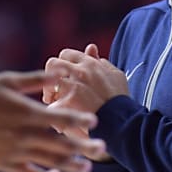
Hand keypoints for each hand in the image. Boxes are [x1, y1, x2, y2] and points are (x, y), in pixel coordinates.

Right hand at [0, 71, 99, 171]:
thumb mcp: (7, 81)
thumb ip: (35, 80)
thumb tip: (59, 73)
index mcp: (27, 112)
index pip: (60, 118)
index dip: (79, 120)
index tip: (96, 121)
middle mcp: (24, 134)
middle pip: (61, 143)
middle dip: (84, 146)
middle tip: (103, 148)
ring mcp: (15, 151)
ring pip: (49, 162)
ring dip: (70, 165)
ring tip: (88, 167)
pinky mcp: (4, 163)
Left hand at [44, 45, 128, 160]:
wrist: (122, 120)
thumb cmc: (120, 100)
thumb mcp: (116, 75)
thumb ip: (102, 62)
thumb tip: (91, 51)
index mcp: (91, 63)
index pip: (66, 54)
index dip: (63, 65)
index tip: (64, 77)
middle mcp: (80, 71)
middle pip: (53, 64)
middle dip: (50, 76)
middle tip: (53, 90)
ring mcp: (73, 86)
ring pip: (49, 84)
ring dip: (49, 94)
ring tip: (55, 104)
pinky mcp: (68, 103)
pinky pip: (52, 105)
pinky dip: (55, 112)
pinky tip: (60, 119)